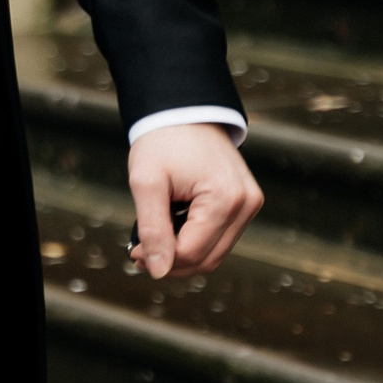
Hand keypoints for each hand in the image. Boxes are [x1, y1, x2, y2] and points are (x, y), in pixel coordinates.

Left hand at [128, 123, 263, 278]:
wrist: (183, 111)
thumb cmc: (162, 141)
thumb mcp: (146, 182)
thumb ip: (152, 228)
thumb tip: (157, 271)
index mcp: (226, 199)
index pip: (193, 253)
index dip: (160, 260)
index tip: (132, 252)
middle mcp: (246, 205)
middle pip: (208, 259)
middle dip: (171, 262)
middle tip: (139, 253)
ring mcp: (250, 204)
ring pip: (215, 253)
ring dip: (183, 254)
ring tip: (152, 240)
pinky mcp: (246, 203)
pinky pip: (220, 238)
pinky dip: (195, 240)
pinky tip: (171, 227)